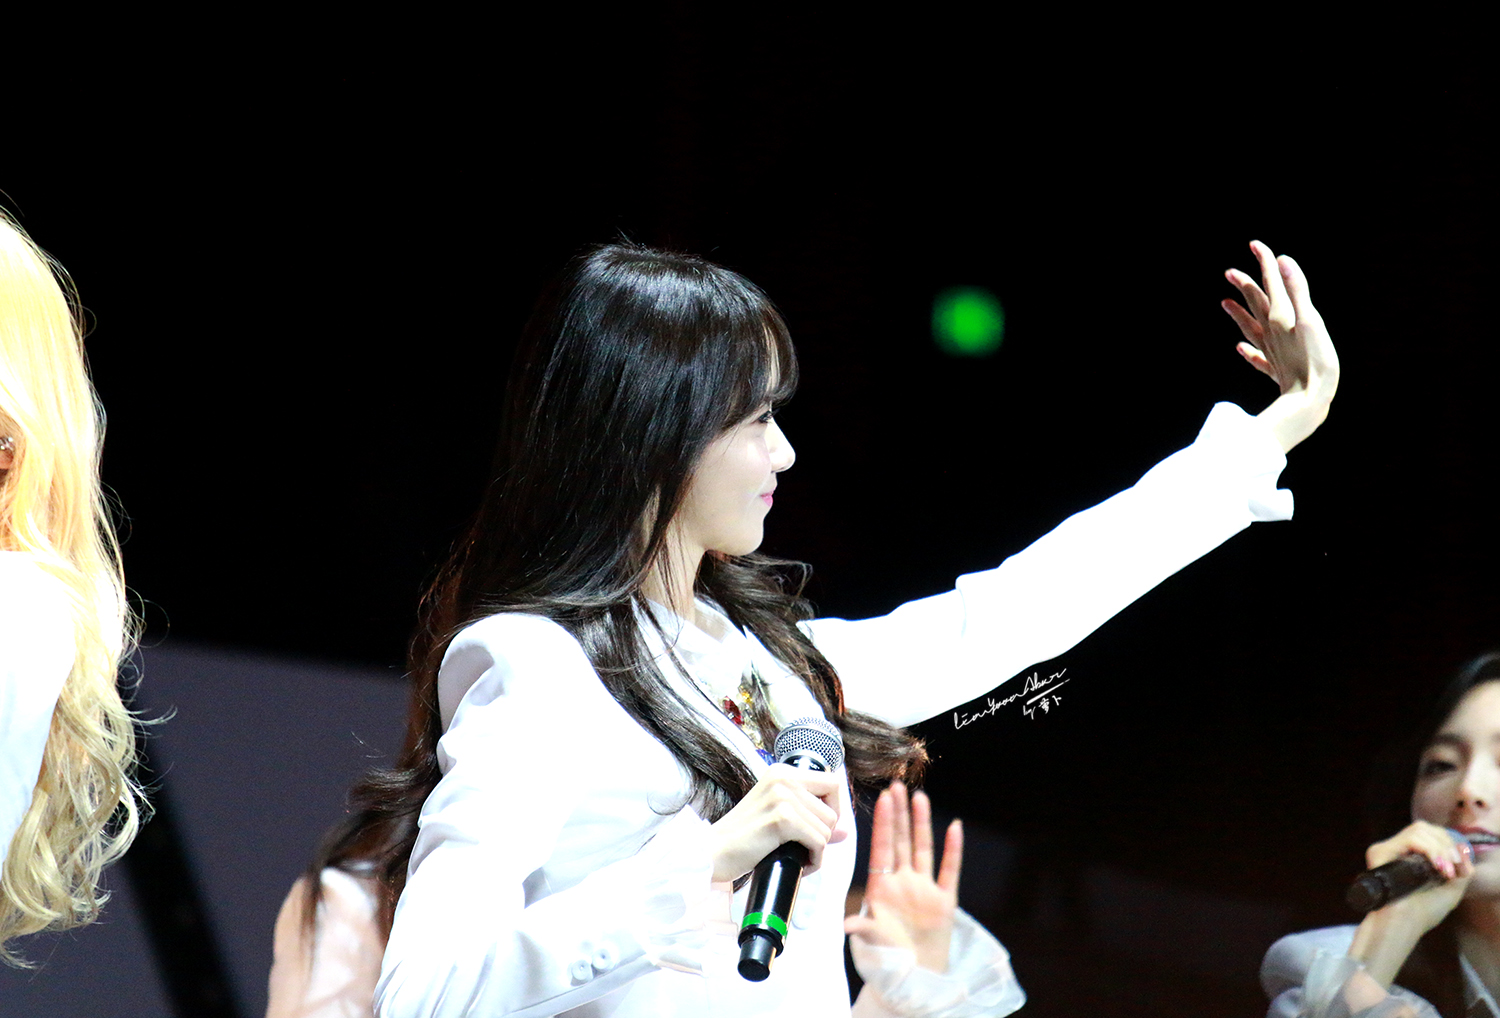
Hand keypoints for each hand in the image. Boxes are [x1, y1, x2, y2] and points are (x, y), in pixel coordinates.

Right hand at [706, 763, 843, 882]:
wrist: (711, 853)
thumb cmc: (742, 839)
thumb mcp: (778, 819)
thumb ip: (810, 818)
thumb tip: (845, 831)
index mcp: (781, 772)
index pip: (832, 783)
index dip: (834, 809)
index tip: (819, 828)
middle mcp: (782, 778)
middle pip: (833, 809)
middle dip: (824, 834)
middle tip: (802, 847)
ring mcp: (781, 796)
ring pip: (828, 827)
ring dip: (817, 850)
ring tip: (796, 856)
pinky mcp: (781, 819)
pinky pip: (818, 842)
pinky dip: (814, 860)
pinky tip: (798, 864)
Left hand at [844, 781, 960, 973]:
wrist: (913, 978)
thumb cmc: (887, 959)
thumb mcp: (871, 941)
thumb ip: (863, 928)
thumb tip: (848, 924)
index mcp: (882, 888)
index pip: (882, 848)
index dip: (883, 823)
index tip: (882, 798)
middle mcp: (903, 882)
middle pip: (901, 841)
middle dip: (899, 814)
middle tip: (897, 785)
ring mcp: (924, 889)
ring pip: (923, 849)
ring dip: (922, 823)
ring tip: (919, 796)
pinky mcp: (944, 901)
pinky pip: (949, 870)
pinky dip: (953, 849)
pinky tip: (954, 827)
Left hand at [1222, 240, 1339, 451]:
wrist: (1308, 403)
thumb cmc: (1313, 361)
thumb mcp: (1310, 320)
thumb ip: (1296, 290)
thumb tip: (1281, 260)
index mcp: (1280, 317)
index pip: (1270, 283)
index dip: (1264, 262)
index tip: (1254, 244)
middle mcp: (1272, 333)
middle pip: (1255, 304)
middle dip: (1244, 286)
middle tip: (1229, 272)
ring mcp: (1272, 352)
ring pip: (1250, 329)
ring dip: (1238, 315)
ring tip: (1224, 304)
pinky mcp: (1276, 371)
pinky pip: (1258, 358)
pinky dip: (1248, 351)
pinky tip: (1240, 349)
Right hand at [1350, 821, 1473, 985]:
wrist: (1405, 923)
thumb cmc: (1424, 912)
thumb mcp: (1452, 889)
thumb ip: (1462, 868)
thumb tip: (1463, 847)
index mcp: (1411, 856)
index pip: (1430, 834)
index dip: (1447, 843)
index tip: (1458, 864)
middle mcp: (1398, 850)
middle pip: (1425, 828)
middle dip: (1445, 844)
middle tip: (1453, 866)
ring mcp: (1388, 849)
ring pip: (1418, 830)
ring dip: (1439, 848)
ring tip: (1446, 869)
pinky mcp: (1380, 851)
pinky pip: (1410, 839)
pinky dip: (1430, 850)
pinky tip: (1438, 866)